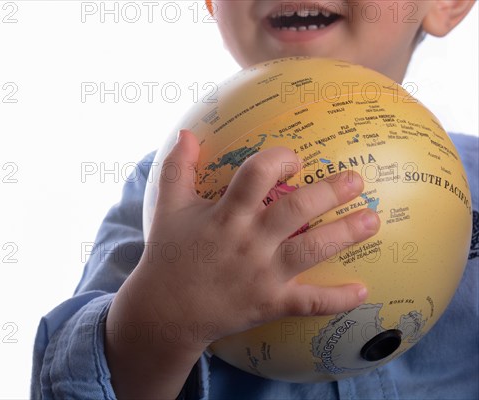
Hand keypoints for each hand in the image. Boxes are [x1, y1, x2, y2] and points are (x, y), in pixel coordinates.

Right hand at [105, 129, 378, 398]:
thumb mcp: (167, 208)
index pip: (257, 175)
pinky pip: (309, 303)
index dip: (280, 159)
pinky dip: (337, 299)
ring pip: (311, 250)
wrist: (166, 311)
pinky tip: (363, 291)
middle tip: (357, 180)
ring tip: (372, 220)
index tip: (295, 159)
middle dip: (330, 192)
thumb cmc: (168, 256)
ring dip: (345, 234)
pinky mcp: (270, 303)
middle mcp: (248, 241)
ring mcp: (262, 274)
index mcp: (226, 215)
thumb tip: (187, 134)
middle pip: (297, 209)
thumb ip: (176, 169)